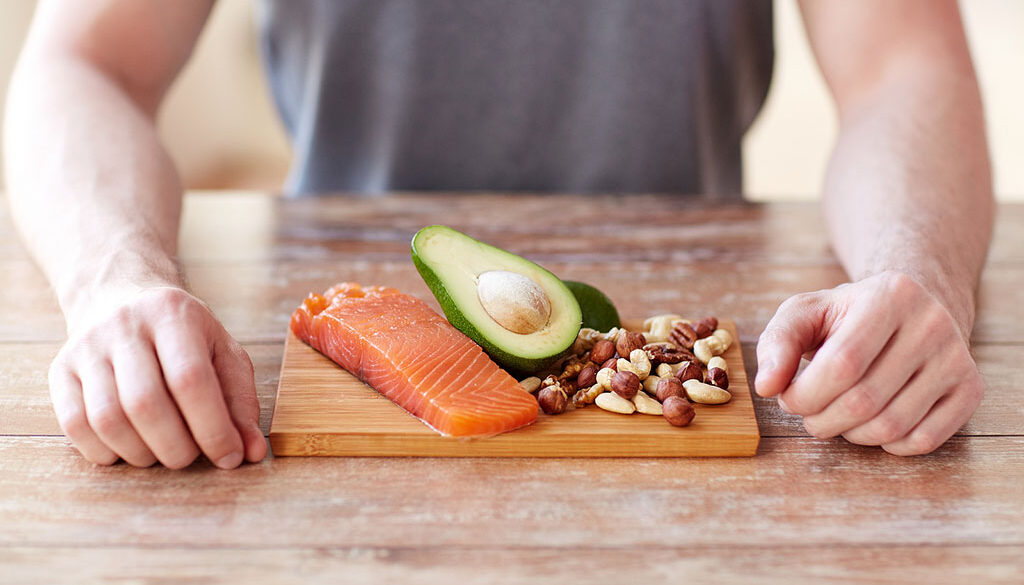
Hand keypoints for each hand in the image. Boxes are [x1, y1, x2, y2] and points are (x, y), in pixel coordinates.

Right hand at [48, 286, 266, 467]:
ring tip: (163, 453)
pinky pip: (75, 426)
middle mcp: (124, 325)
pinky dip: (105, 451)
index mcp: (173, 314)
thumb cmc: (185, 337)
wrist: (121, 299)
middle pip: (145, 403)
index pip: (190, 379)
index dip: (212, 427)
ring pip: (107, 419)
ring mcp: (86, 347)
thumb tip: (251, 452)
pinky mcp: (60, 370)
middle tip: (191, 457)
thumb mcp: (223, 354)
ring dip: (141, 453)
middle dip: (176, 446)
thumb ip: (241, 403)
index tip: (229, 456)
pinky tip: (129, 448)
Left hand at [754, 272, 983, 455]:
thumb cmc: (847, 315)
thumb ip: (777, 343)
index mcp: (889, 295)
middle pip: (864, 401)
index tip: (788, 398)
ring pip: (892, 427)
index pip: (842, 364)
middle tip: (809, 413)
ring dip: (850, 435)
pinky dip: (887, 445)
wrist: (910, 308)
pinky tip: (870, 423)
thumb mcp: (805, 313)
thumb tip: (766, 387)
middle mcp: (932, 323)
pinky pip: (924, 440)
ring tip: (836, 416)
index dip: (805, 394)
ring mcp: (957, 358)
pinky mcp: (971, 388)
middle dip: (821, 420)